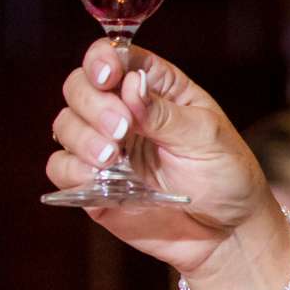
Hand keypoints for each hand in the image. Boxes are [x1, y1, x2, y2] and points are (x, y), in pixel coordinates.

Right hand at [47, 39, 280, 283]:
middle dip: (93, 103)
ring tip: (113, 157)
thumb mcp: (206, 137)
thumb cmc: (227, 176)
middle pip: (80, 86)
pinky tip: (98, 176)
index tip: (109, 77)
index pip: (116, 56)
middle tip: (121, 130)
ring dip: (82, 136)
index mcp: (157, 89)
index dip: (103, 59)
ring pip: (65, 124)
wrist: (228, 232)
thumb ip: (164, 113)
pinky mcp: (94, 184)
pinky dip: (72, 168)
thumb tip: (130, 84)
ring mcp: (107, 147)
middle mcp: (125, 112)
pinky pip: (61, 168)